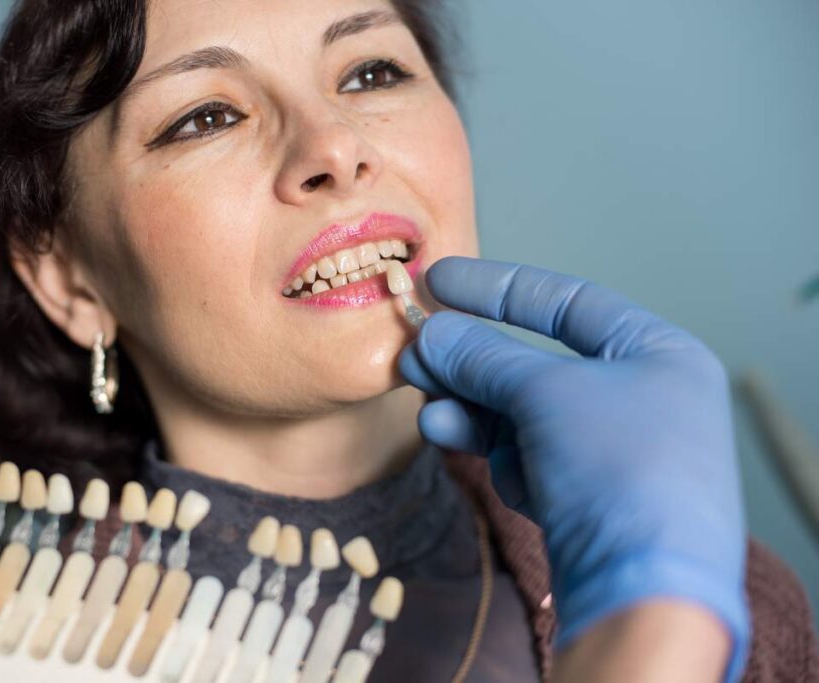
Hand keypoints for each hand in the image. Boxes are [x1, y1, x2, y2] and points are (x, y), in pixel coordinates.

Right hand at [399, 257, 748, 681]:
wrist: (647, 591)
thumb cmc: (619, 467)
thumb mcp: (546, 394)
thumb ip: (485, 357)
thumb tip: (429, 332)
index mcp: (656, 352)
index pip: (566, 302)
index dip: (497, 288)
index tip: (438, 280)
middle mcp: (640, 396)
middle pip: (534, 363)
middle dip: (470, 364)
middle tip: (412, 357)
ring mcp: (614, 451)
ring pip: (523, 415)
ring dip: (472, 412)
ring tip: (429, 414)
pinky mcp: (588, 497)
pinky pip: (529, 457)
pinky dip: (499, 455)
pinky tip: (479, 462)